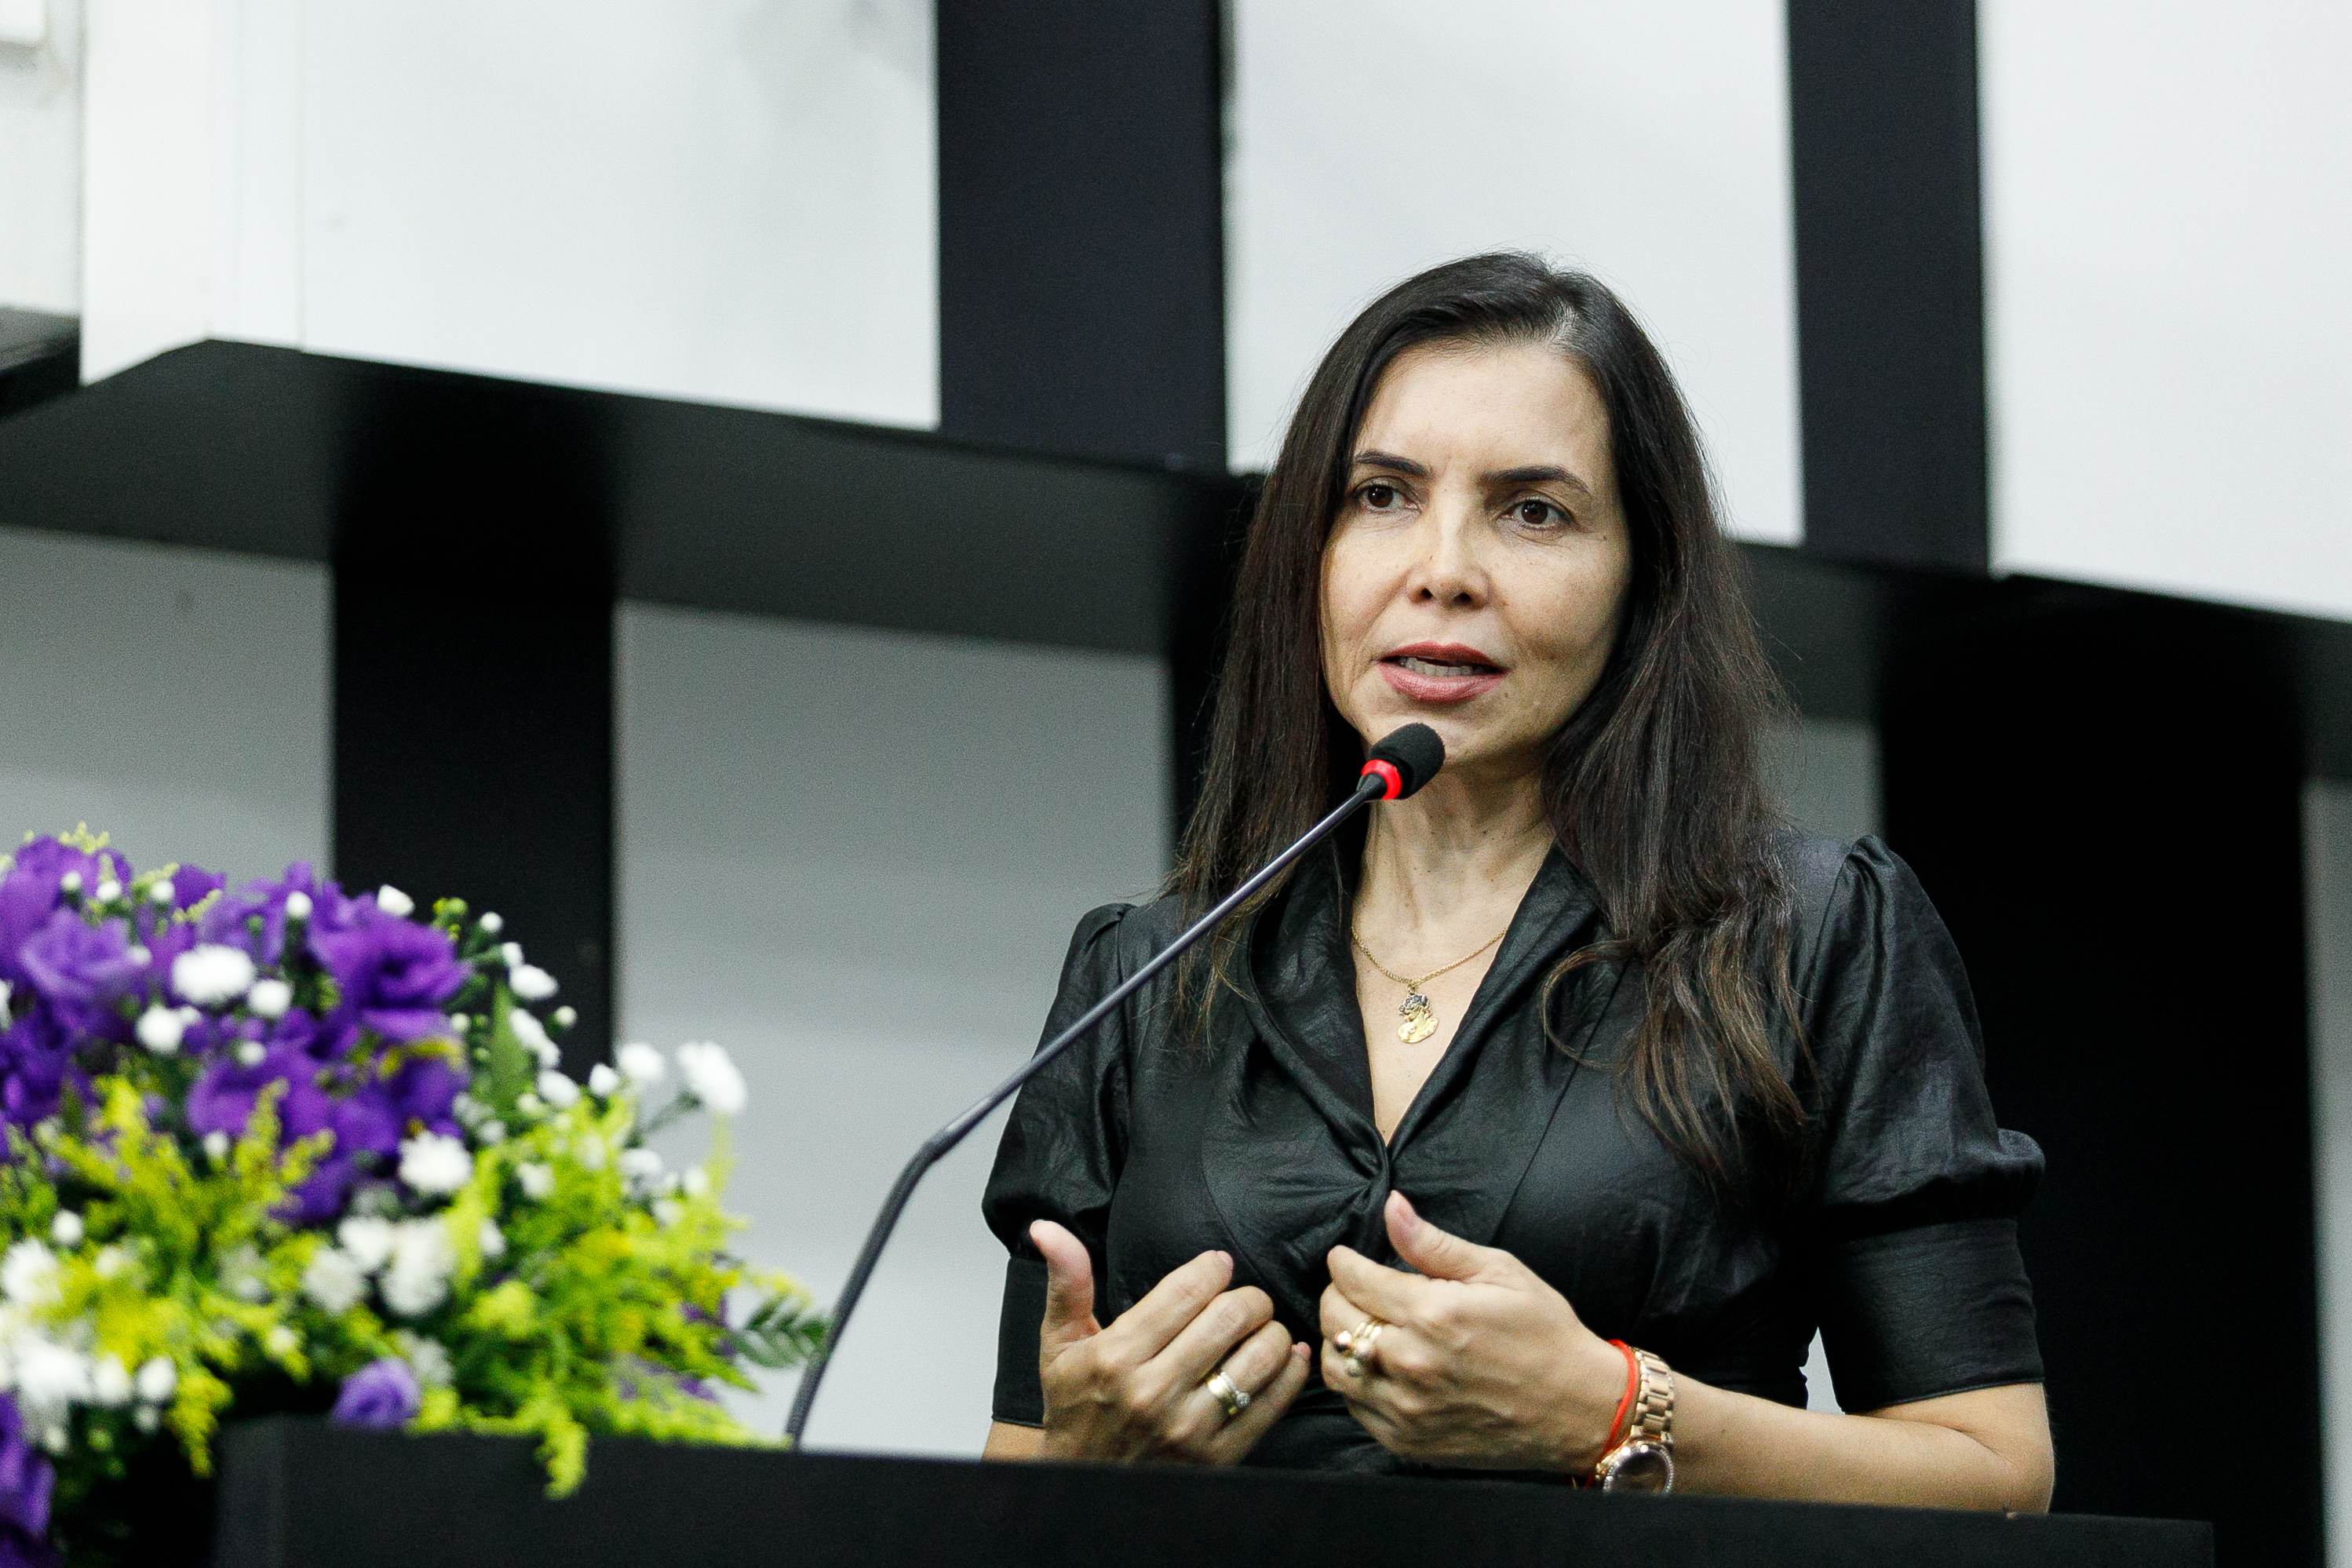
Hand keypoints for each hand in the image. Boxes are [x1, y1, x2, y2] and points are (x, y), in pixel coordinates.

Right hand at [1030, 1220, 1311, 1463]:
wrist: (1080, 1484)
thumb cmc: (1074, 1407)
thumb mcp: (1059, 1343)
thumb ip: (1066, 1282)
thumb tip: (1047, 1228)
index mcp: (1114, 1357)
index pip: (1185, 1292)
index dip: (1212, 1269)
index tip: (1218, 1265)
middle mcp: (1151, 1392)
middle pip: (1228, 1319)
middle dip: (1249, 1297)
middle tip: (1246, 1298)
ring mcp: (1187, 1428)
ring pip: (1258, 1358)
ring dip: (1272, 1330)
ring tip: (1262, 1326)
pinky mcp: (1216, 1457)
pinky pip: (1272, 1404)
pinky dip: (1290, 1372)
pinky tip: (1288, 1355)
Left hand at [1319, 1192, 1628, 1471]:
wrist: (1578, 1408)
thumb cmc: (1544, 1332)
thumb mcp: (1499, 1271)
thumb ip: (1434, 1243)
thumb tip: (1391, 1206)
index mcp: (1433, 1314)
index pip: (1351, 1279)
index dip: (1343, 1261)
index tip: (1347, 1258)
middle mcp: (1411, 1363)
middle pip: (1333, 1320)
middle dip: (1338, 1295)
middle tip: (1359, 1289)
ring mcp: (1406, 1408)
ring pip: (1334, 1367)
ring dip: (1340, 1341)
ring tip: (1366, 1327)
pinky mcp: (1407, 1441)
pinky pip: (1354, 1406)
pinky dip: (1357, 1382)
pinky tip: (1382, 1366)